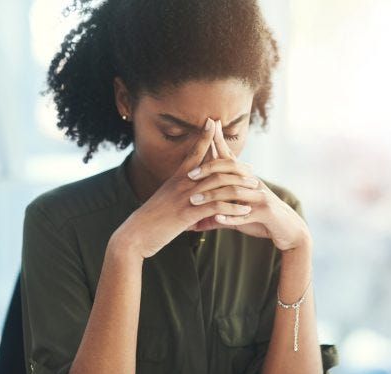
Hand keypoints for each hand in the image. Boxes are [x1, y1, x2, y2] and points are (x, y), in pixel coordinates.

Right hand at [110, 118, 257, 258]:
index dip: (203, 136)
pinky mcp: (188, 214)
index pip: (193, 152)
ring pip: (219, 185)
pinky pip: (217, 207)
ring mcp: (186, 197)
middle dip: (236, 166)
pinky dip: (233, 208)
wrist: (135, 234)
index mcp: (177, 178)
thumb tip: (187, 193)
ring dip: (240, 186)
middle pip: (214, 167)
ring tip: (255, 188)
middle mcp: (183, 183)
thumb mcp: (164, 200)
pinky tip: (245, 211)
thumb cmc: (150, 219)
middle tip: (251, 169)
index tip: (213, 122)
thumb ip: (177, 193)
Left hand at [186, 120, 310, 251]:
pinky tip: (217, 219)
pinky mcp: (266, 213)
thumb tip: (195, 222)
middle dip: (209, 169)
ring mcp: (260, 197)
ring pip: (234, 192)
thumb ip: (217, 214)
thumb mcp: (238, 214)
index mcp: (247, 180)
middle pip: (231, 170)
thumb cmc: (261, 219)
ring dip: (213, 196)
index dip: (219, 143)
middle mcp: (254, 184)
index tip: (207, 128)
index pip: (230, 159)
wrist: (289, 230)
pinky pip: (246, 214)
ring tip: (195, 201)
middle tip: (190, 175)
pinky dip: (230, 217)